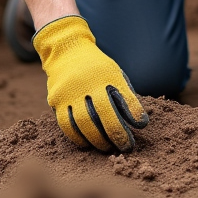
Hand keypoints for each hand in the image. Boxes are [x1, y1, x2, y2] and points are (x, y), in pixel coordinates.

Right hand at [33, 15, 148, 151]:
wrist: (66, 49)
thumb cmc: (96, 67)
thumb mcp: (114, 73)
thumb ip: (125, 95)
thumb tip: (138, 122)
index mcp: (106, 75)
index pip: (123, 98)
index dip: (134, 113)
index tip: (141, 126)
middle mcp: (87, 83)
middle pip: (103, 115)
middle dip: (117, 135)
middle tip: (125, 147)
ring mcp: (69, 92)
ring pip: (84, 123)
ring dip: (97, 140)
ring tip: (107, 148)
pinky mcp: (56, 100)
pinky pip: (66, 125)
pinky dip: (78, 138)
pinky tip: (87, 144)